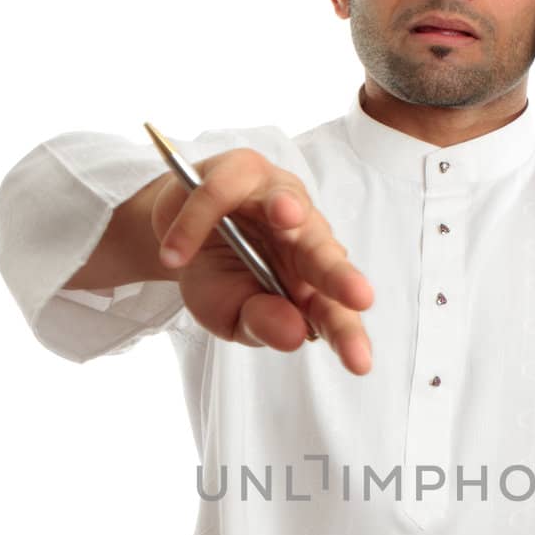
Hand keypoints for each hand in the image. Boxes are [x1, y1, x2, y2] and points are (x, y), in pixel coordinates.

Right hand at [150, 148, 374, 374]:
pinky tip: (175, 253)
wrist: (178, 241)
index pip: (334, 313)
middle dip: (340, 276)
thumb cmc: (217, 279)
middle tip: (358, 297)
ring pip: (288, 202)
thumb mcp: (229, 314)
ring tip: (285, 216)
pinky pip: (219, 193)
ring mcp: (279, 199)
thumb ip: (261, 324)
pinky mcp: (244, 170)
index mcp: (309, 286)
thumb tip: (294, 333)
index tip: (359, 363)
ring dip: (287, 209)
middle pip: (325, 257)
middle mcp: (305, 240)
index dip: (347, 336)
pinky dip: (195, 223)